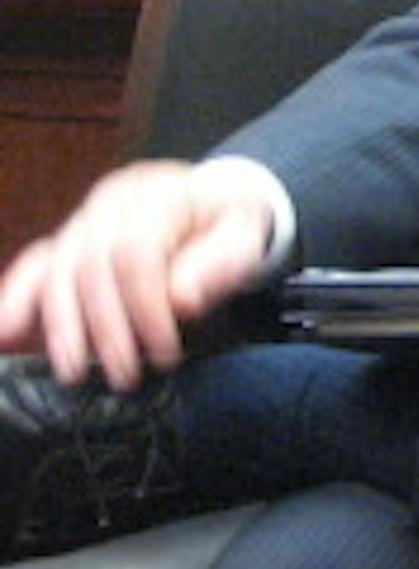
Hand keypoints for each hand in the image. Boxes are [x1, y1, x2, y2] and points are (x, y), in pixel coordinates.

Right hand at [0, 160, 276, 389]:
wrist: (214, 203)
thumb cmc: (229, 226)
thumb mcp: (244, 239)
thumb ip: (220, 265)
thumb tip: (182, 300)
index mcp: (158, 193)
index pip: (136, 252)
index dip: (144, 308)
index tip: (163, 353)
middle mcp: (112, 201)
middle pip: (91, 265)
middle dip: (104, 328)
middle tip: (124, 375)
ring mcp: (84, 219)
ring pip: (56, 271)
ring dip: (62, 328)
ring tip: (74, 374)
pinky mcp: (66, 242)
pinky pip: (34, 267)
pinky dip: (17, 302)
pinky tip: (5, 335)